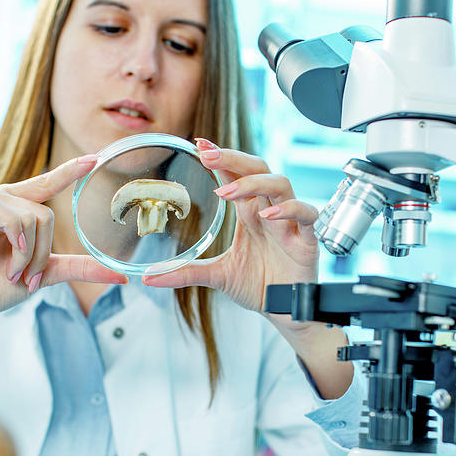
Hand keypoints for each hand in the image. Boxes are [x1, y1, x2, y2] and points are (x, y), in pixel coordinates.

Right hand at [0, 156, 126, 329]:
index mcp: (13, 208)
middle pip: (45, 213)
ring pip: (29, 215)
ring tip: (14, 274)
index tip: (94, 159)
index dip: (69, 171)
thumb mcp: (45, 275)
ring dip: (29, 254)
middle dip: (44, 252)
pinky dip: (16, 242)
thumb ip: (77, 268)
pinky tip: (9, 263)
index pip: (44, 184)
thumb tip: (120, 276)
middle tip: (29, 277)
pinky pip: (5, 214)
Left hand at [143, 138, 318, 314]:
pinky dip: (289, 209)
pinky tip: (267, 215)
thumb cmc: (259, 286)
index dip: (220, 158)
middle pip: (258, 168)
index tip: (198, 144)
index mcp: (250, 213)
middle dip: (233, 158)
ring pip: (281, 184)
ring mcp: (289, 224)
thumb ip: (185, 272)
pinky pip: (307, 214)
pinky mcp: (306, 240)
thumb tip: (149, 278)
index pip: (236, 174)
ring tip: (228, 192)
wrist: (284, 311)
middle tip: (207, 155)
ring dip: (254, 182)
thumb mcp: (216, 276)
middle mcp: (269, 211)